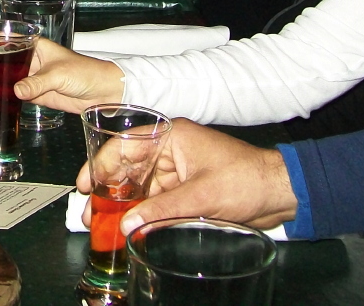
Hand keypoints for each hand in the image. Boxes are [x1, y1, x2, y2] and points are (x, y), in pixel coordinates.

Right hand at [12, 38, 124, 114]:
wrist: (102, 92)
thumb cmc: (85, 72)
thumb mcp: (59, 74)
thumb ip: (37, 83)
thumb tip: (16, 91)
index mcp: (36, 46)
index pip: (11, 41)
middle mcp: (32, 60)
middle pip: (6, 63)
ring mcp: (33, 78)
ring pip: (10, 80)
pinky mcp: (37, 95)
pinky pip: (18, 96)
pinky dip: (9, 99)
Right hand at [96, 118, 295, 234]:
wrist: (278, 194)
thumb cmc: (247, 179)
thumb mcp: (200, 195)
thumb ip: (161, 210)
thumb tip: (128, 224)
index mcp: (172, 136)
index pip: (126, 145)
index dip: (101, 163)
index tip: (86, 183)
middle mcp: (170, 151)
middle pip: (129, 168)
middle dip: (107, 189)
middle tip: (89, 210)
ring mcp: (176, 171)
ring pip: (139, 188)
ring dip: (122, 205)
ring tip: (102, 224)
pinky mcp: (183, 190)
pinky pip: (154, 201)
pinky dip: (141, 214)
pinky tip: (128, 227)